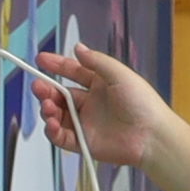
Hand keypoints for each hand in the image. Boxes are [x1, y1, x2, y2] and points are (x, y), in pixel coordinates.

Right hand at [22, 34, 186, 172]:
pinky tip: (52, 123)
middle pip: (60, 95)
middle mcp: (90, 103)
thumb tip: (78, 48)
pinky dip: (52, 131)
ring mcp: (86, 123)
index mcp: (99, 84)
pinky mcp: (83, 142)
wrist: (151, 136)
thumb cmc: (143, 103)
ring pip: (57, 116)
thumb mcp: (119, 74)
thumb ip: (96, 61)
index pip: (73, 72)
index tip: (41, 60)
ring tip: (48, 106)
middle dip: (46, 90)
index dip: (56, 65)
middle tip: (38, 86)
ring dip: (47, 110)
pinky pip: (61, 137)